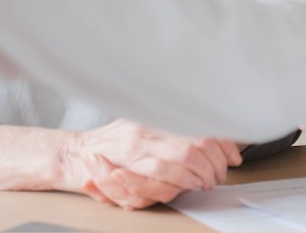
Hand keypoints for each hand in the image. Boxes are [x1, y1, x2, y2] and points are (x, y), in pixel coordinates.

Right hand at [65, 120, 242, 208]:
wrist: (73, 155)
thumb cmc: (111, 144)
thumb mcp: (146, 127)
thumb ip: (178, 132)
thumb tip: (218, 142)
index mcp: (154, 118)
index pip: (197, 125)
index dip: (221, 143)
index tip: (232, 156)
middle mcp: (146, 130)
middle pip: (194, 144)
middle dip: (213, 164)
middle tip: (218, 175)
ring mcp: (134, 150)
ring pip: (181, 160)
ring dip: (199, 176)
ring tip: (206, 182)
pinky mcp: (125, 169)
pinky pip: (159, 179)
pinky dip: (178, 185)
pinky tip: (185, 187)